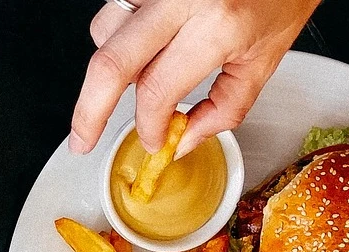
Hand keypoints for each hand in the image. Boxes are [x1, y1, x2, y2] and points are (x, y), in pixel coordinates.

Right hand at [69, 0, 321, 155]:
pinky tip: (143, 44)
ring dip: (109, 65)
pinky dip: (119, 34)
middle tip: (82, 140)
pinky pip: (115, 7)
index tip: (152, 139)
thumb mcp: (265, 58)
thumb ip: (224, 107)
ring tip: (137, 76)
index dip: (148, 126)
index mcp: (217, 25)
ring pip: (104, 31)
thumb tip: (182, 140)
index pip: (157, 90)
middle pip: (110, 64)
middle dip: (89, 112)